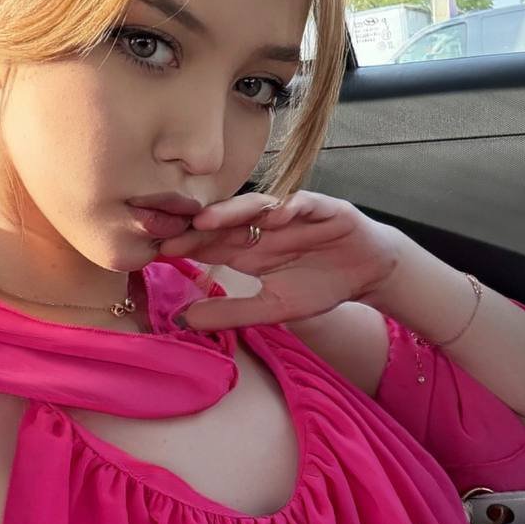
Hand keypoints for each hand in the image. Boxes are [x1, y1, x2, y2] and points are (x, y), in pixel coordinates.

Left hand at [156, 190, 404, 330]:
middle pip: (226, 221)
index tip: (156, 252)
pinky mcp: (325, 209)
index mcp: (249, 248)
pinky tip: (277, 215)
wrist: (367, 272)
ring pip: (258, 207)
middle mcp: (265, 227)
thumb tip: (183, 319)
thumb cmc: (319, 284)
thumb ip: (232, 312)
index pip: (211, 243)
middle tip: (168, 231)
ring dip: (233, 212)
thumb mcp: (272, 308)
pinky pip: (305, 204)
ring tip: (209, 220)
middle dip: (197, 225)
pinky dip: (292, 208)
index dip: (186, 246)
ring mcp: (293, 215)